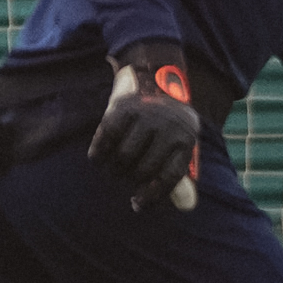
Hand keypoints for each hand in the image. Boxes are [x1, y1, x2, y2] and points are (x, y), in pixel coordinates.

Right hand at [88, 42, 199, 210]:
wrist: (154, 75)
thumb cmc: (168, 121)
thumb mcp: (179, 144)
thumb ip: (180, 173)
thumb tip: (187, 207)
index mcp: (186, 139)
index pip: (169, 177)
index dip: (152, 195)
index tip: (136, 205)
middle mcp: (168, 128)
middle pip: (144, 168)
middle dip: (130, 179)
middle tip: (123, 179)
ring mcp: (145, 116)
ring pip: (124, 155)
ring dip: (114, 168)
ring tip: (112, 170)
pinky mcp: (124, 107)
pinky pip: (107, 136)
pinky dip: (99, 151)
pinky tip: (96, 159)